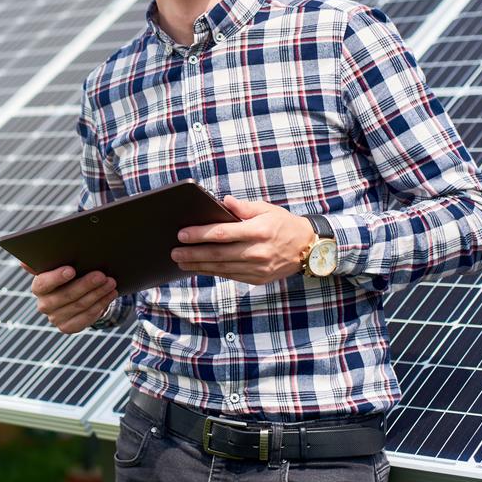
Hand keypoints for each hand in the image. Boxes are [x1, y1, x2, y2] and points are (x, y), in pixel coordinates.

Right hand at [27, 265, 117, 333]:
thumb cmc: (69, 273)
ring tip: (111, 282)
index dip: (56, 277)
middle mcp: (44, 304)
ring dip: (98, 293)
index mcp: (39, 287)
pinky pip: (86, 318)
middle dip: (86, 284)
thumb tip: (24, 261)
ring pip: (80, 305)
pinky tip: (110, 295)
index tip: (71, 270)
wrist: (76, 294)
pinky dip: (101, 305)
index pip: (43, 283)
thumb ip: (48, 260)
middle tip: (101, 275)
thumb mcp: (59, 264)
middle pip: (66, 295)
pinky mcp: (68, 327)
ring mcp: (55, 318)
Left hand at [171, 196, 314, 284]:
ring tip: (181, 262)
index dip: (200, 235)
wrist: (308, 248)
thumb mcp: (266, 209)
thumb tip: (224, 202)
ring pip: (221, 268)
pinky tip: (199, 268)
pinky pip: (230, 275)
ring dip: (198, 266)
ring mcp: (257, 268)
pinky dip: (213, 272)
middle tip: (174, 252)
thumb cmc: (283, 224)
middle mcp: (257, 252)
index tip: (182, 234)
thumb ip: (243, 207)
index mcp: (258, 231)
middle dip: (193, 254)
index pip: (222, 234)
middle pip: (218, 254)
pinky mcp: (257, 279)